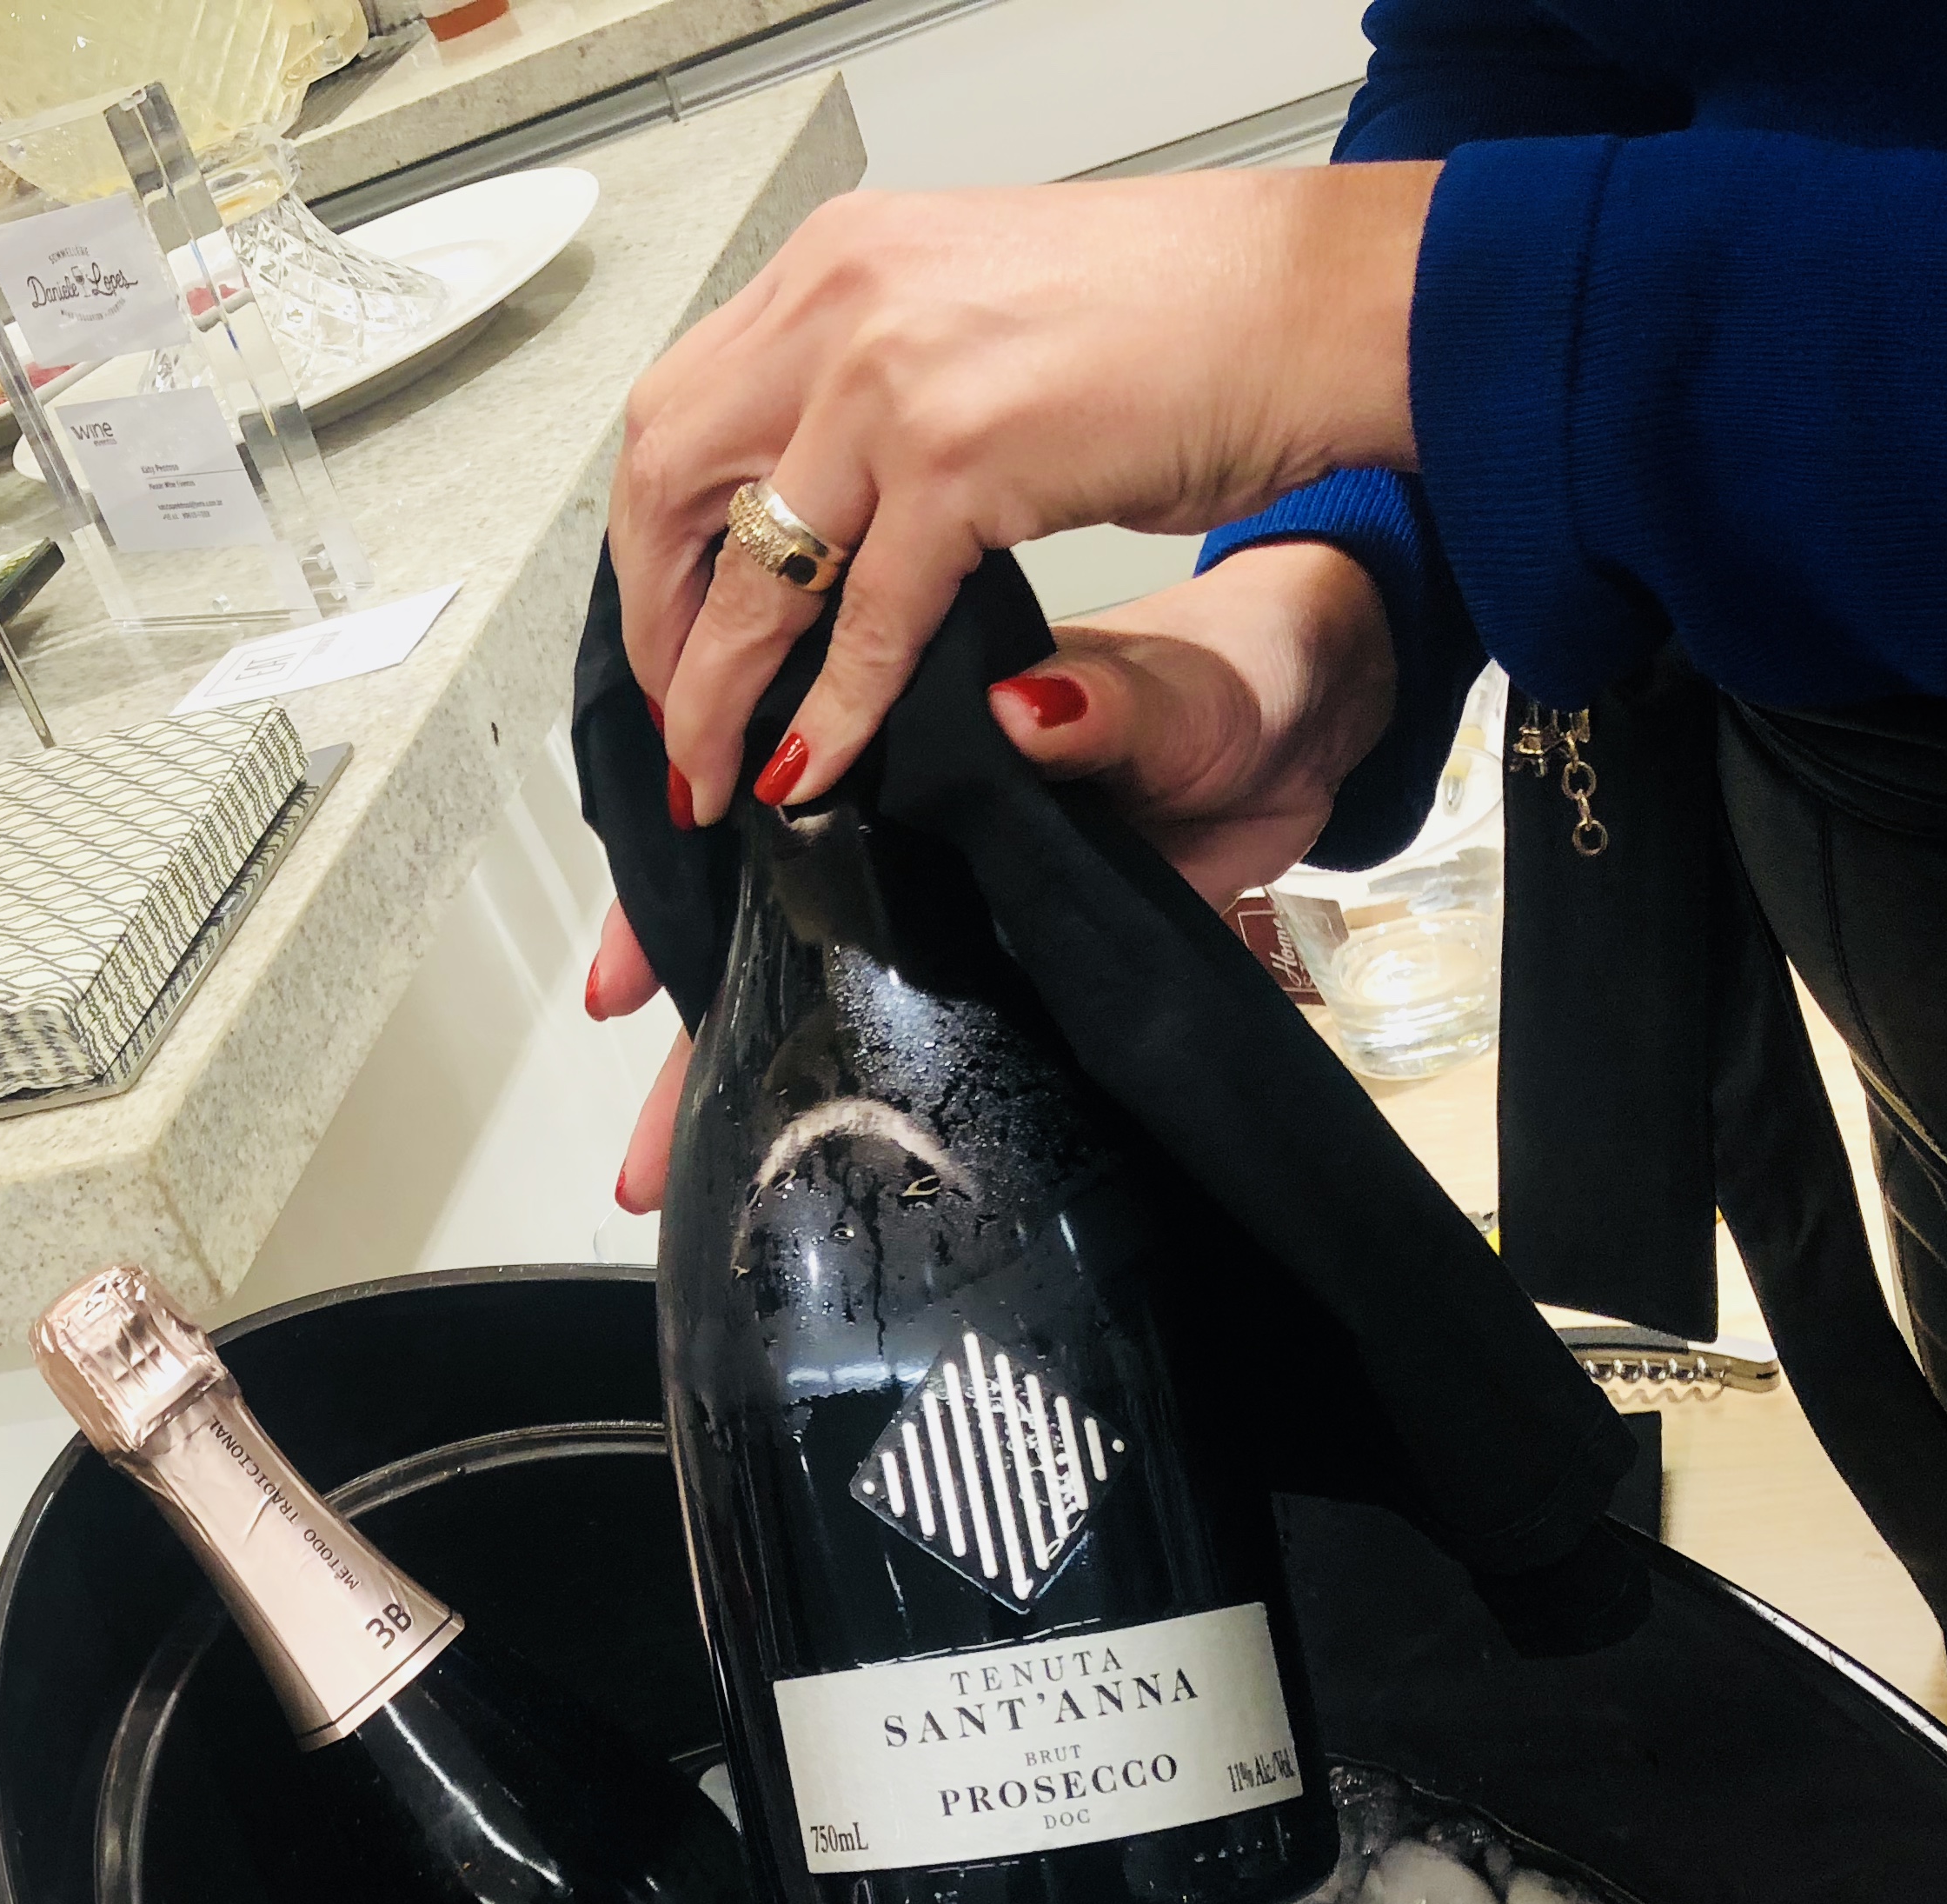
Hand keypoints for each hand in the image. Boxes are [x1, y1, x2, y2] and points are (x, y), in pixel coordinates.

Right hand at [586, 540, 1394, 1209]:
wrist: (1326, 728)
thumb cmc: (1235, 674)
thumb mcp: (1176, 687)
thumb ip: (1109, 707)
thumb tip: (1025, 712)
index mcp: (908, 741)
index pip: (758, 815)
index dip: (677, 895)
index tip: (619, 982)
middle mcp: (910, 833)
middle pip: (767, 931)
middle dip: (692, 1034)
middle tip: (636, 1144)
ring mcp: (958, 909)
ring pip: (833, 998)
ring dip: (756, 1089)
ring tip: (675, 1187)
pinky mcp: (1019, 967)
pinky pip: (928, 1041)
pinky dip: (871, 1102)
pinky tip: (819, 1173)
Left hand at [612, 163, 1434, 820]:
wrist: (1317, 301)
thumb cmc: (1179, 313)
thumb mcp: (974, 314)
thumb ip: (873, 385)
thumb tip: (800, 490)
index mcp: (839, 260)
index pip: (681, 409)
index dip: (656, 538)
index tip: (667, 622)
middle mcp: (844, 300)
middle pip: (671, 483)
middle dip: (658, 621)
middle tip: (677, 715)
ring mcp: (894, 377)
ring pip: (750, 567)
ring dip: (713, 691)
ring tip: (710, 772)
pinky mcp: (964, 459)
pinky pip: (865, 620)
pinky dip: (828, 711)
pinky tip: (808, 767)